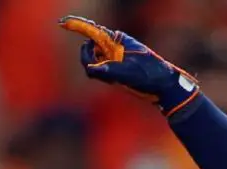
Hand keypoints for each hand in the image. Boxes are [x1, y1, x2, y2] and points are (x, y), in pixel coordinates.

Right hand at [58, 15, 200, 116]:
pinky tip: (116, 80)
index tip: (62, 23)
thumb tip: (91, 69)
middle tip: (100, 70)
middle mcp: (113, 47)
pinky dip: (101, 75)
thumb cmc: (151, 75)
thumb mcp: (130, 72)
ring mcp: (113, 58)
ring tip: (117, 77)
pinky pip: (98, 70)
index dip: (77, 26)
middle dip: (88, 57)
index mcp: (118, 40)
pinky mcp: (114, 69)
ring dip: (96, 69)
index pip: (93, 31)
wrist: (164, 87)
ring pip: (92, 61)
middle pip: (88, 48)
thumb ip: (109, 70)